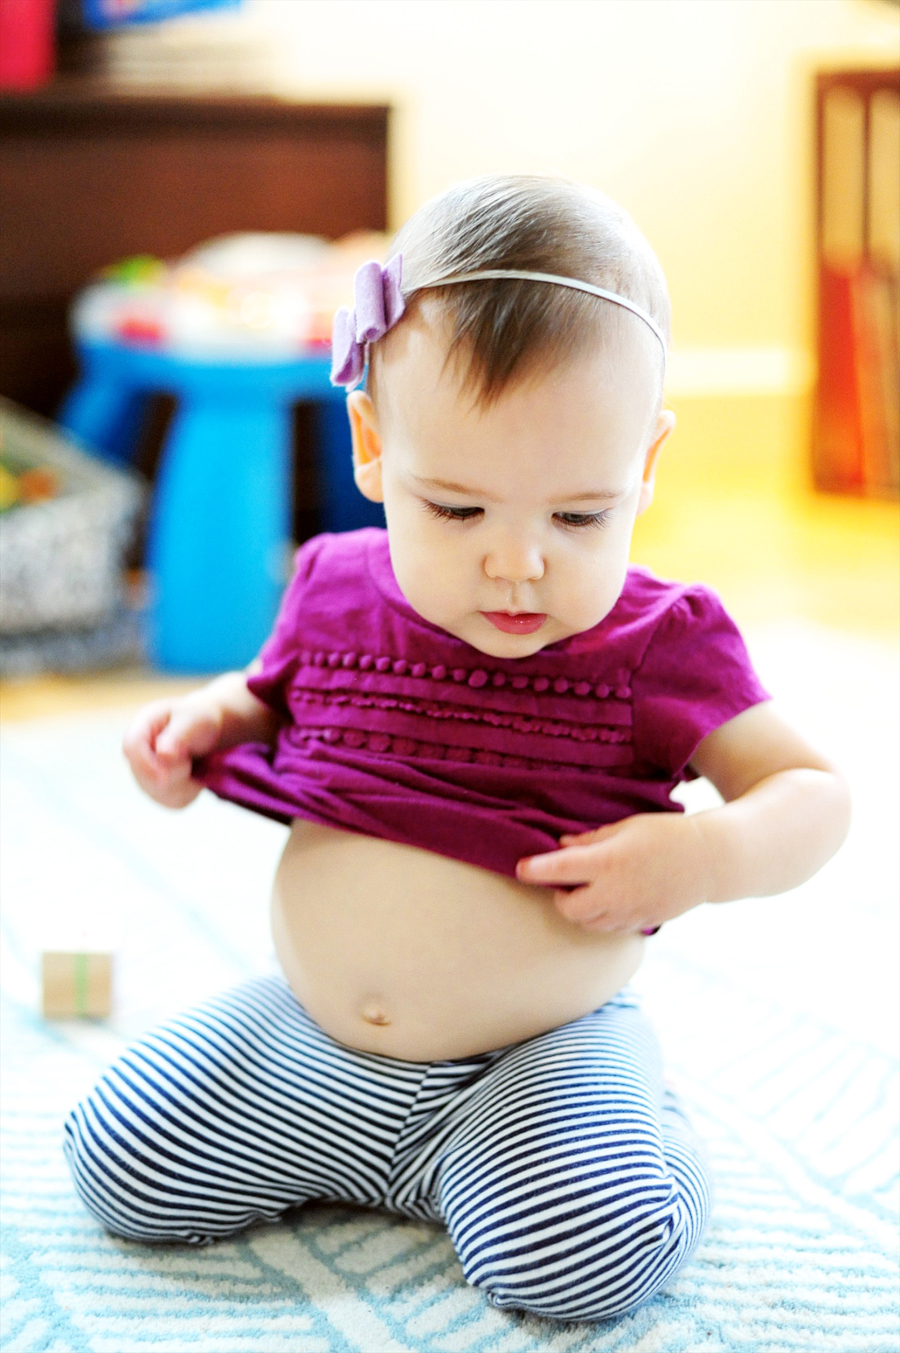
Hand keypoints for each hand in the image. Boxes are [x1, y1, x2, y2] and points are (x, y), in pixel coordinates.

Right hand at [123, 695, 222, 808]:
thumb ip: (178, 736)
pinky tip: (194, 777)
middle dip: (173, 773)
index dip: (145, 765)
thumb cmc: (199, 720)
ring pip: (159, 792)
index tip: (164, 777)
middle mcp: (137, 752)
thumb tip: (162, 754)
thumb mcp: (194, 720)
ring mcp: (144, 773)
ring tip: (193, 765)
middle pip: (143, 776)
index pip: (131, 747)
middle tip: (191, 759)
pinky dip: (188, 792)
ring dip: (183, 784)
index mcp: (142, 726)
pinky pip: (172, 801)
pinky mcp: (158, 790)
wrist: (209, 731)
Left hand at [515, 812, 713, 932]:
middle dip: (560, 896)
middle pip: (568, 908)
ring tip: (590, 888)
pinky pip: (610, 928)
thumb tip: (561, 845)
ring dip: (581, 908)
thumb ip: (591, 840)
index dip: (534, 870)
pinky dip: (601, 917)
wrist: (710, 860)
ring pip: (588, 922)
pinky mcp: (641, 923)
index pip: (559, 870)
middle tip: (568, 879)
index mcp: (608, 862)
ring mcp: (629, 912)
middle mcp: (615, 892)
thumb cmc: (666, 834)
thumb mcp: (627, 827)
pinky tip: (611, 899)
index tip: (520, 868)